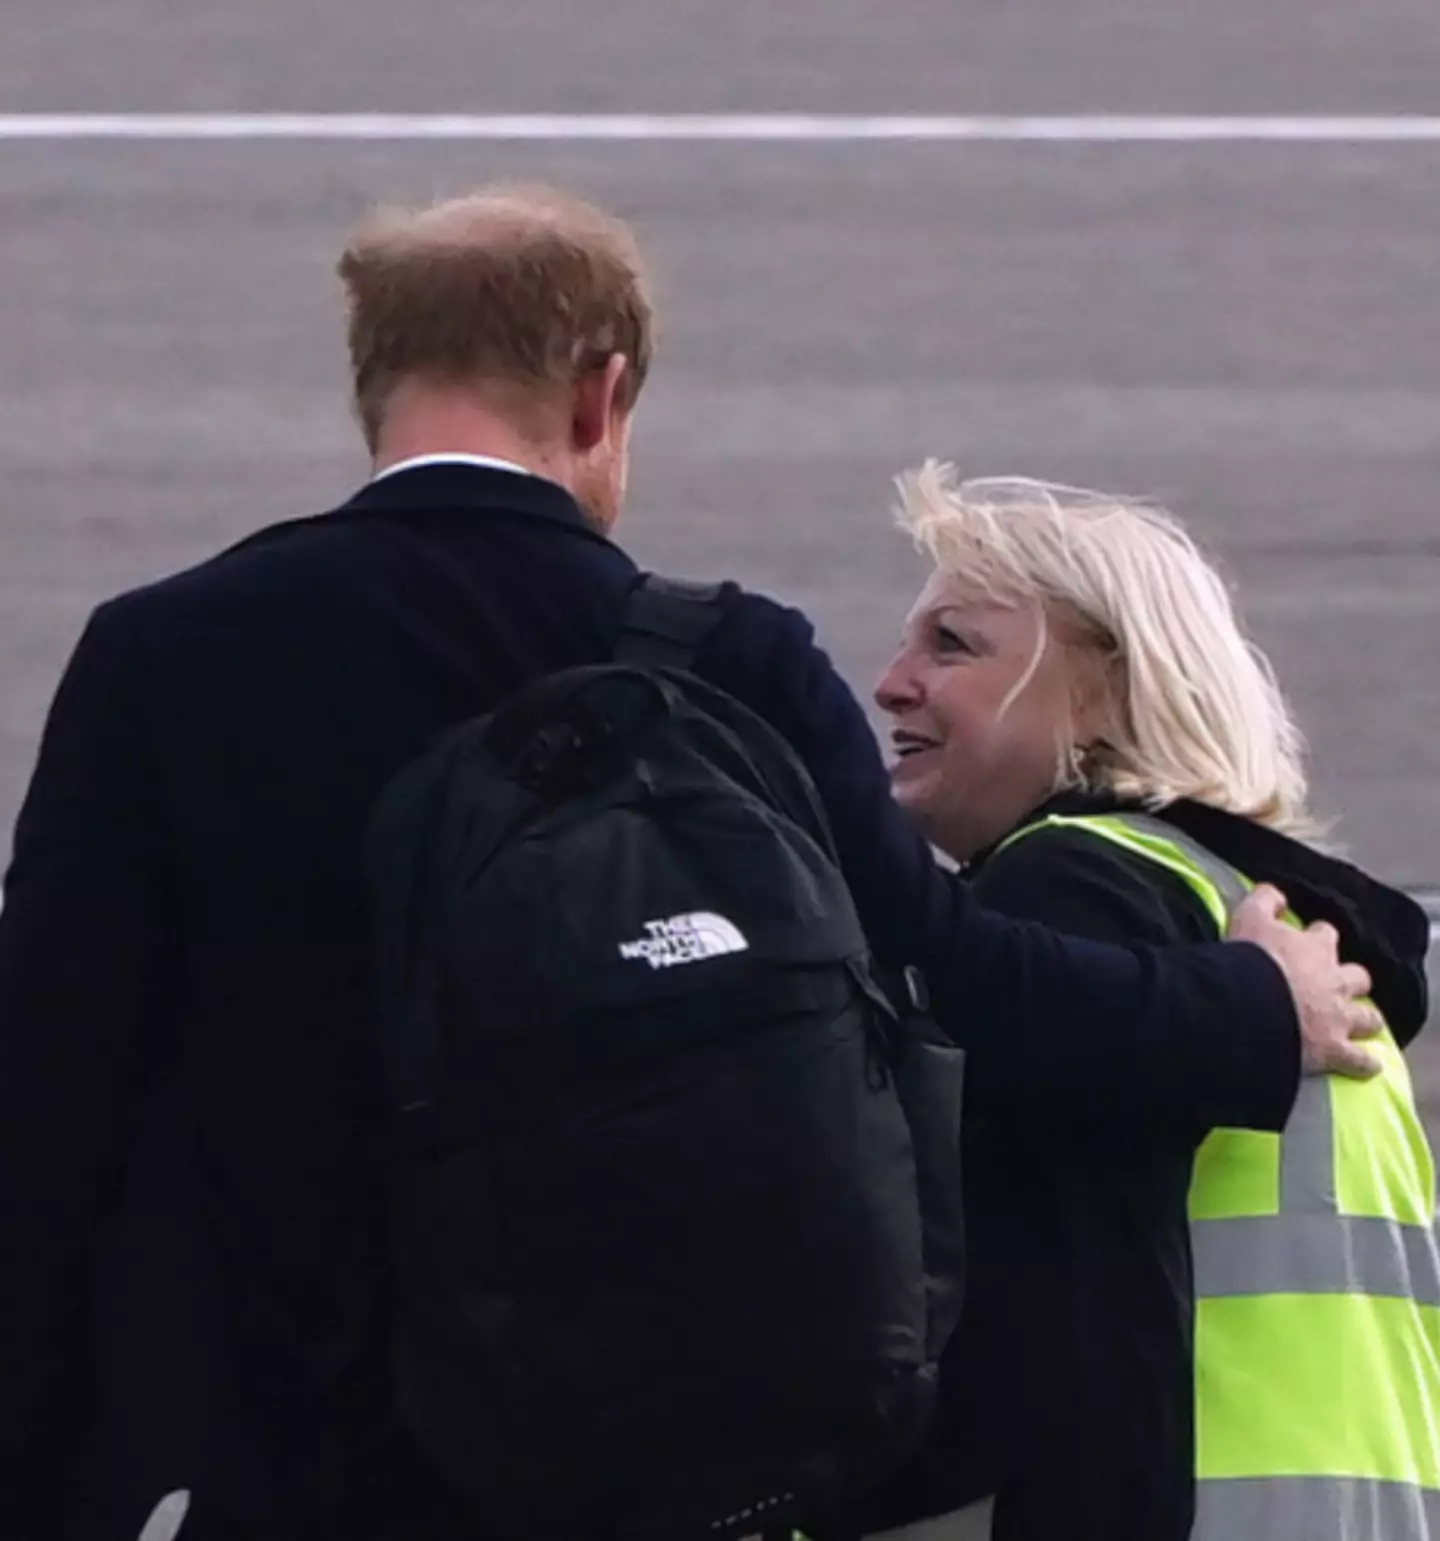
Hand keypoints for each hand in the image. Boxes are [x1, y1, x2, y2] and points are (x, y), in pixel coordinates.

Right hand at [1229, 884, 1382, 1077]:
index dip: (1318, 938)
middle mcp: (1335, 980)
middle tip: (1337, 985)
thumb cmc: (1249, 961)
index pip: (1326, 935)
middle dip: (1350, 980)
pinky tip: (1365, 1065)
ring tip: (1356, 1023)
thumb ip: (1263, 901)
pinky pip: (1360, 1061)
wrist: (1251, 1006)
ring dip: (1364, 1019)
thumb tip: (1275, 894)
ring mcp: (1338, 1017)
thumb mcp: (1248, 918)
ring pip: (1368, 1017)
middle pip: (1357, 977)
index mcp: (1314, 948)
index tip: (1309, 942)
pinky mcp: (1334, 1050)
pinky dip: (1364, 1063)